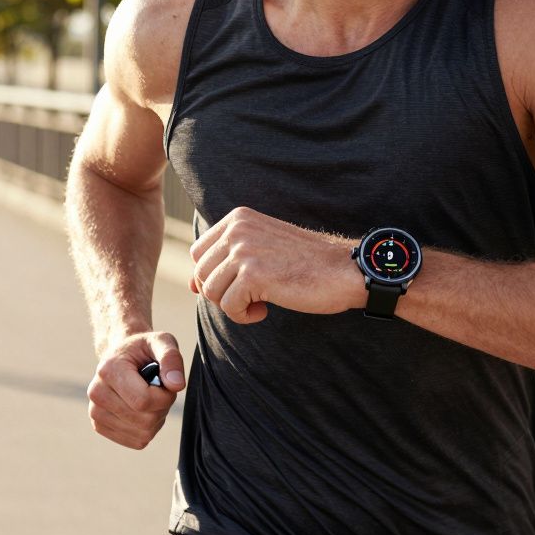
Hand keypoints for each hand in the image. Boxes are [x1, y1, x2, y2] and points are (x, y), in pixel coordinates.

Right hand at [86, 331, 185, 449]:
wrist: (121, 356)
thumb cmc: (144, 349)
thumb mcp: (161, 342)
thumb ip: (171, 358)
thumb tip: (177, 385)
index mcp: (108, 370)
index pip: (143, 401)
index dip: (165, 397)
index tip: (168, 383)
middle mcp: (96, 393)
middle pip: (145, 420)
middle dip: (162, 407)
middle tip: (158, 389)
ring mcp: (95, 412)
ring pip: (143, 434)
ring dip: (156, 418)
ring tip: (149, 397)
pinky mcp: (100, 426)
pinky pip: (137, 441)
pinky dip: (148, 429)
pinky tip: (142, 410)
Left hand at [189, 207, 361, 323]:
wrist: (343, 270)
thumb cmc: (304, 264)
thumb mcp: (261, 251)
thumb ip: (226, 262)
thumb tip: (191, 286)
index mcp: (238, 218)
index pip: (198, 252)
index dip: (213, 276)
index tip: (240, 284)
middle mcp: (237, 228)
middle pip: (200, 273)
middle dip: (220, 292)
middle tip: (249, 296)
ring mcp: (244, 250)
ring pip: (210, 291)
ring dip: (233, 305)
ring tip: (259, 302)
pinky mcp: (253, 274)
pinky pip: (228, 307)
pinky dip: (244, 316)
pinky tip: (265, 309)